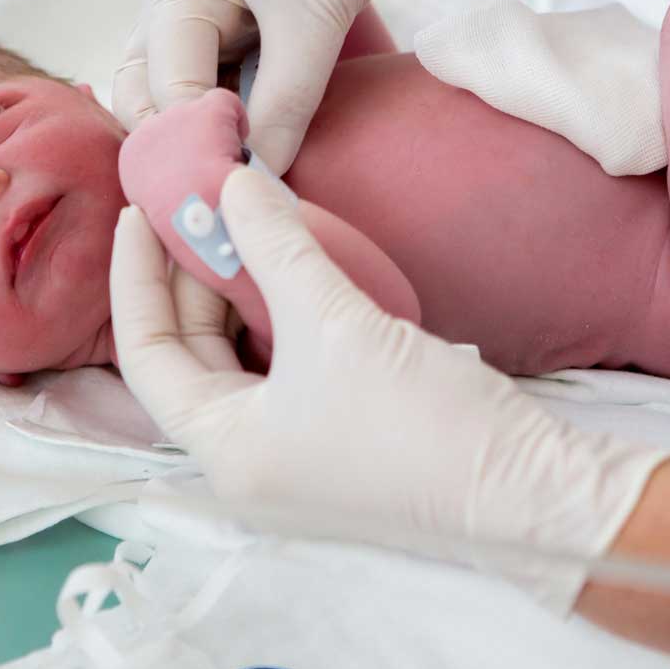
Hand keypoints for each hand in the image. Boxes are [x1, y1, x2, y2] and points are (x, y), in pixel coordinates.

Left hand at [110, 167, 669, 611]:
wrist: (533, 488)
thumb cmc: (422, 421)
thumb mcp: (337, 322)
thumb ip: (277, 244)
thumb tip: (234, 180)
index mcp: (225, 451)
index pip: (148, 355)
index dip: (137, 278)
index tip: (141, 211)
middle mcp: (246, 460)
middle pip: (189, 357)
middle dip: (189, 280)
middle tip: (197, 207)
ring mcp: (292, 454)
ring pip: (237, 360)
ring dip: (236, 295)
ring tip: (240, 225)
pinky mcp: (335, 439)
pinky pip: (281, 367)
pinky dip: (277, 316)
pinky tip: (289, 268)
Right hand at [113, 0, 453, 173]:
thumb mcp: (313, 19)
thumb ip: (285, 103)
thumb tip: (260, 180)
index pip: (163, 84)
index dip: (196, 138)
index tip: (238, 184)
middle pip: (144, 91)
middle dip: (175, 139)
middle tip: (223, 184)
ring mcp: (196, 12)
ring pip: (175, 92)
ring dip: (202, 131)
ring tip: (239, 172)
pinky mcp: (228, 25)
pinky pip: (210, 82)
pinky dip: (226, 115)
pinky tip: (252, 144)